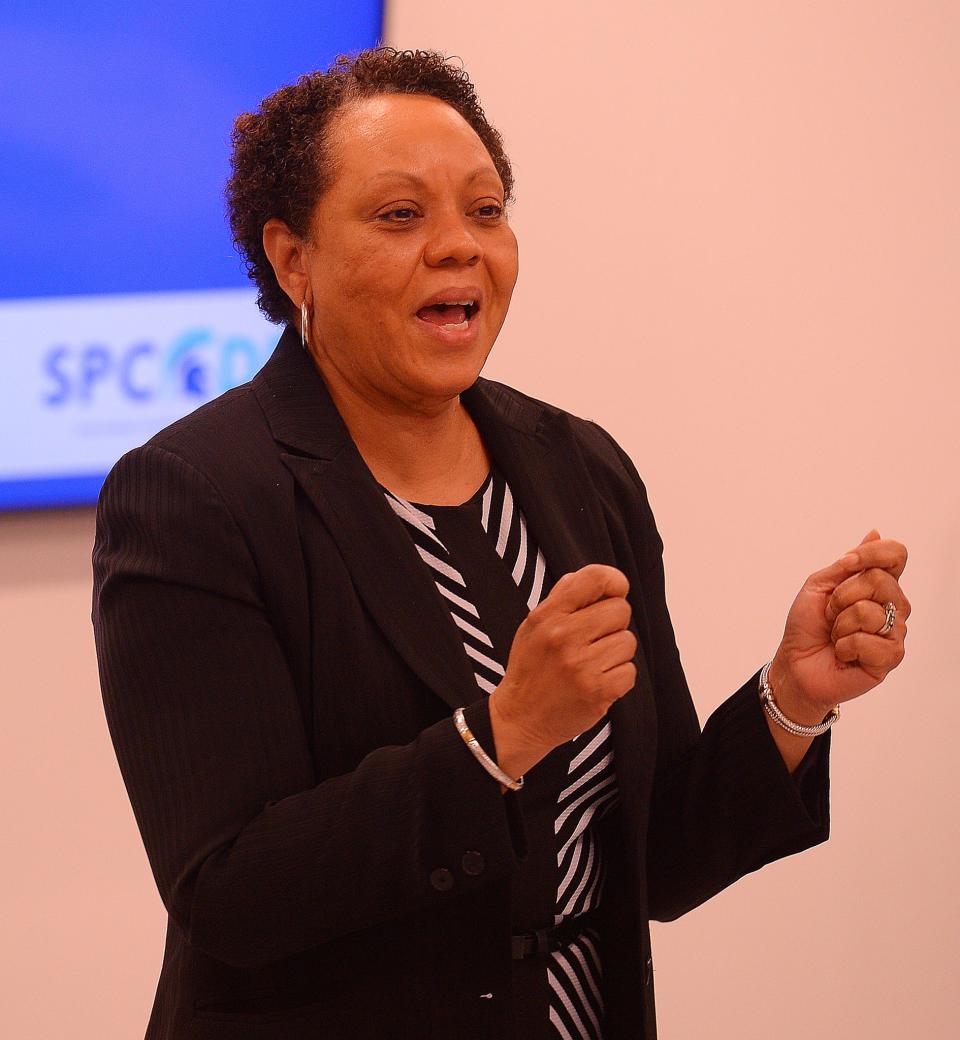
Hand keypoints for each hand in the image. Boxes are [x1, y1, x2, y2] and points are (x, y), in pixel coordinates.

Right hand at [490, 563, 636, 755]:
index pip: (595, 578)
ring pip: (628, 641)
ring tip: (592, 663)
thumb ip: (562, 598)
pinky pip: (630, 671)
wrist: (519, 719)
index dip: (614, 581)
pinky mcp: (598, 692)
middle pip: (621, 610)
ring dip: (615, 653)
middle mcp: (564, 637)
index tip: (614, 592)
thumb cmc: (530, 669)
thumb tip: (595, 578)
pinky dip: (618, 677)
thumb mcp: (533, 626)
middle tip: (593, 640)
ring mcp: (582, 665)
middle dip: (612, 624)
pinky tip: (597, 681)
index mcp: (548, 615)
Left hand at [769, 529, 910, 718]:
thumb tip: (875, 533)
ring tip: (836, 635)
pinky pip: (868, 641)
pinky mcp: (891, 657)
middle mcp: (893, 605)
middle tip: (831, 614)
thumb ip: (847, 564)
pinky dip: (845, 646)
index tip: (845, 563)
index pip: (896, 554)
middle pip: (879, 580)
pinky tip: (844, 653)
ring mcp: (895, 631)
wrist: (796, 662)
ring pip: (869, 612)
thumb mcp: (819, 586)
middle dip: (841, 596)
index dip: (872, 553)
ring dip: (840, 624)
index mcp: (878, 584)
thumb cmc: (807, 625)